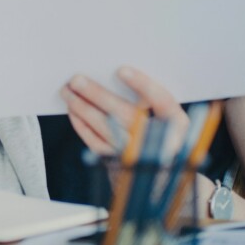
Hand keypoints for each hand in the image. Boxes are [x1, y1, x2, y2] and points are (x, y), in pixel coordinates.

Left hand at [60, 66, 188, 156]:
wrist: (153, 175)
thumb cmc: (155, 134)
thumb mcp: (162, 119)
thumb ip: (146, 101)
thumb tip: (109, 75)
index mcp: (177, 126)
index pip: (164, 103)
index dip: (144, 86)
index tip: (121, 70)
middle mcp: (160, 144)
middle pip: (127, 115)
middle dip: (98, 95)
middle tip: (76, 79)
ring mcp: (137, 157)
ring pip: (105, 128)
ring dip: (82, 107)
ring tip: (67, 90)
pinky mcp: (116, 165)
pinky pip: (94, 141)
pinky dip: (81, 124)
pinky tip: (72, 110)